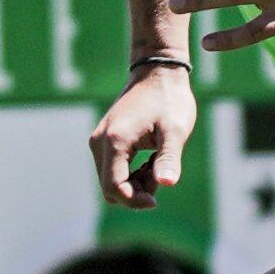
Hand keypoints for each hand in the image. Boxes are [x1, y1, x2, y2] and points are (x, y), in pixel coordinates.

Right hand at [86, 65, 196, 208]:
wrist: (158, 72)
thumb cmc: (169, 100)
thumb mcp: (175, 131)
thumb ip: (169, 158)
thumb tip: (167, 184)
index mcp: (115, 141)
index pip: (114, 187)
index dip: (134, 201)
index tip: (156, 199)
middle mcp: (99, 141)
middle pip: (109, 188)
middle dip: (134, 192)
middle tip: (159, 172)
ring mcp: (98, 140)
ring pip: (109, 180)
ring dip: (133, 182)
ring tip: (157, 161)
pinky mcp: (103, 139)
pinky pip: (111, 169)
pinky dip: (130, 173)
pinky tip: (149, 158)